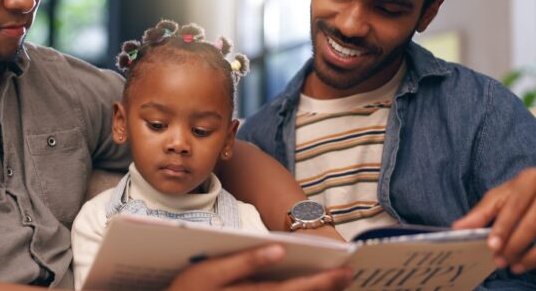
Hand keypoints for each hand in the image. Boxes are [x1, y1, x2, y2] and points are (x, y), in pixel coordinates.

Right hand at [167, 244, 351, 290]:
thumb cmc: (187, 290)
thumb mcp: (207, 272)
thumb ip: (243, 261)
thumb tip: (276, 248)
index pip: (289, 289)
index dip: (318, 281)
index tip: (342, 270)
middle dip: (323, 288)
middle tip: (348, 275)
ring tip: (338, 283)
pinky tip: (314, 290)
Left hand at [452, 168, 535, 273]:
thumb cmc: (526, 194)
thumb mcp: (503, 196)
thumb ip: (482, 212)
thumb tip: (457, 228)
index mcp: (531, 179)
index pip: (515, 205)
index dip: (504, 227)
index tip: (492, 246)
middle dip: (517, 245)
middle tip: (501, 261)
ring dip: (535, 256)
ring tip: (517, 267)